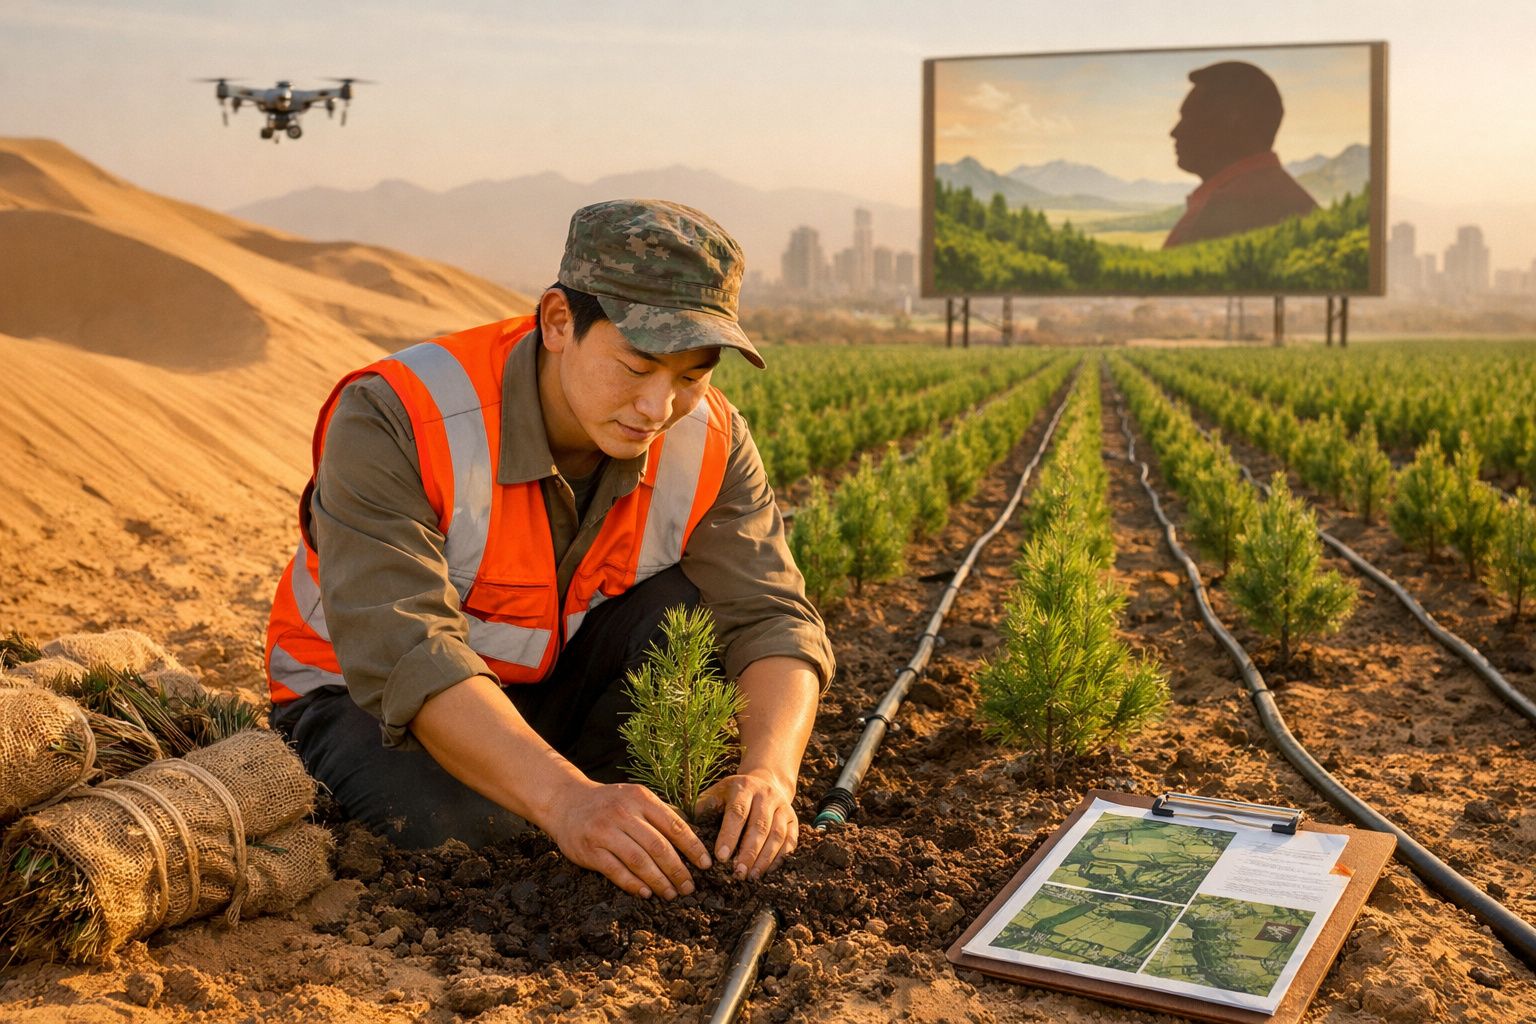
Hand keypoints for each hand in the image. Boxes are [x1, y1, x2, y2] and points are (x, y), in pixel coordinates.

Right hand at [544, 779, 712, 899]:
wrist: (567, 803)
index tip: (705, 865)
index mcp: (640, 798)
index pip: (674, 825)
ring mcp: (605, 832)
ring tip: (671, 894)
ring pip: (639, 861)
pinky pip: (616, 871)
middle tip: (689, 887)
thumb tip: (692, 839)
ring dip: (659, 881)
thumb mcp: (635, 798)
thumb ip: (659, 815)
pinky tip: (647, 893)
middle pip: (658, 847)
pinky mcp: (590, 850)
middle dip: (678, 870)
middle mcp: (623, 813)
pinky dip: (634, 885)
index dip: (692, 847)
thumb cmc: (609, 803)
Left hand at [694, 768, 798, 879]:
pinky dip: (779, 858)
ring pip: (777, 835)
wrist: (765, 781)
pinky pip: (789, 841)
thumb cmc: (732, 795)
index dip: (729, 835)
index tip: (720, 857)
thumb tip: (671, 821)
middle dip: (748, 852)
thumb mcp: (715, 794)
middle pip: (759, 826)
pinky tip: (766, 871)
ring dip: (764, 858)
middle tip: (737, 874)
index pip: (737, 812)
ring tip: (751, 876)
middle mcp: (766, 796)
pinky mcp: (794, 820)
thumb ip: (698, 809)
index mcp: (743, 788)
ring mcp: (783, 807)